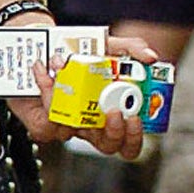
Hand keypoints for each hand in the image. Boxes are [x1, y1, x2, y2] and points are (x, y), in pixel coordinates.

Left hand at [0, 26, 148, 162]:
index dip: (134, 136)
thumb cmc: (79, 55)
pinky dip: (47, 91)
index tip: (135, 117)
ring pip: (73, 133)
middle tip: (114, 111)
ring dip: (70, 101)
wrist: (42, 50)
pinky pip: (48, 120)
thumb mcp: (108, 47)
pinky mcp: (44, 124)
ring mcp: (68, 126)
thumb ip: (131, 49)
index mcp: (111, 112)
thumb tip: (151, 57)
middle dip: (114, 132)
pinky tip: (45, 71)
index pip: (129, 139)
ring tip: (68, 73)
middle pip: (109, 145)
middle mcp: (91, 124)